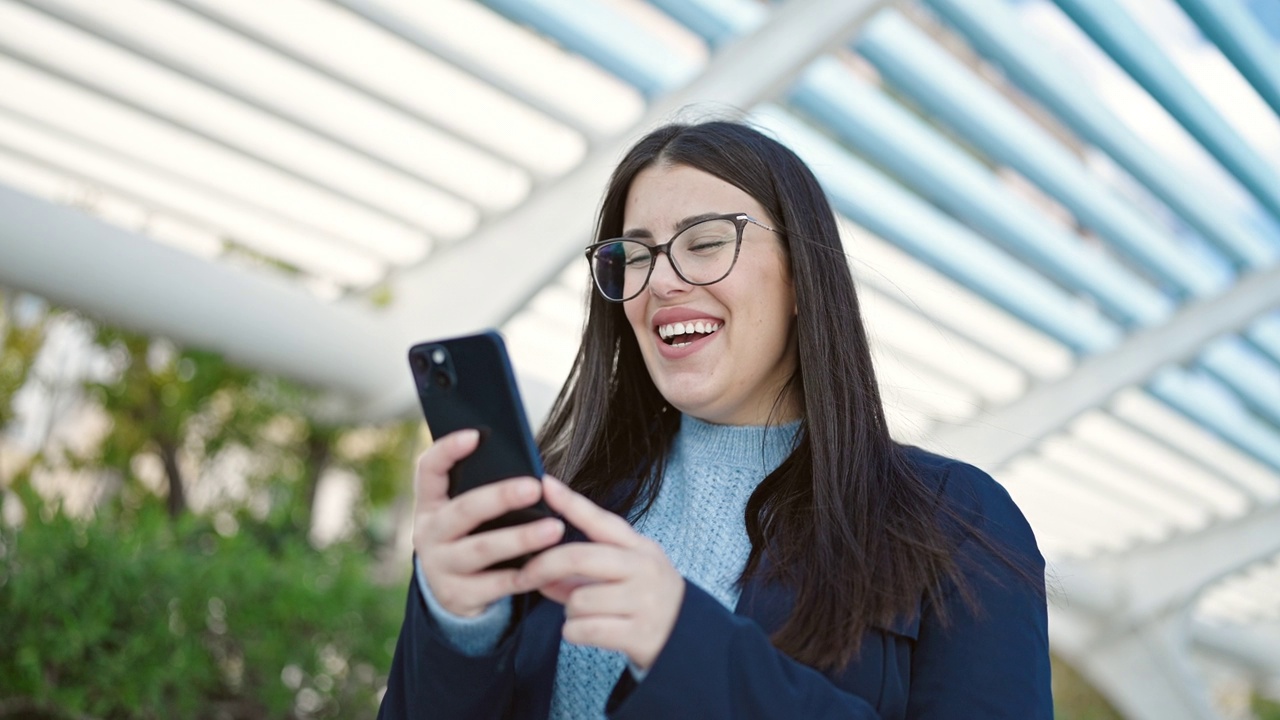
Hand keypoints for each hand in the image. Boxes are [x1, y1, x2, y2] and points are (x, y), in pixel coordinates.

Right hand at [412, 429, 565, 616]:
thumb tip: (531, 472)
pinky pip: (500, 584)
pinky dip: (529, 573)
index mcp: (429, 505)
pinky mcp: (460, 597)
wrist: (454, 595)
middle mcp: (428, 535)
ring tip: (555, 528)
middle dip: (500, 497)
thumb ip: (484, 492)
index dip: (448, 450)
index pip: (428, 469)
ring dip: (521, 538)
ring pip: (483, 550)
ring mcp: (441, 568)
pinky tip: (552, 564)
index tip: (476, 434)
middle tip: (534, 486)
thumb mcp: (467, 517)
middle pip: (463, 511)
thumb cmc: (472, 538)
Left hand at [515, 476, 684, 670]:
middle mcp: (643, 569)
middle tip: (525, 576)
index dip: (570, 503)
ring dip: (569, 610)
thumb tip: (539, 573)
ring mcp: (643, 601)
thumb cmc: (645, 599)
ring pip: (577, 600)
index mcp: (638, 548)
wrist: (687, 638)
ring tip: (585, 613)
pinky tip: (586, 631)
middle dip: (543, 566)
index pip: (600, 520)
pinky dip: (574, 632)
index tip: (545, 484)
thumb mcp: (622, 575)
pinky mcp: (638, 633)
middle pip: (579, 557)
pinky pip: (584, 629)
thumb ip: (580, 572)